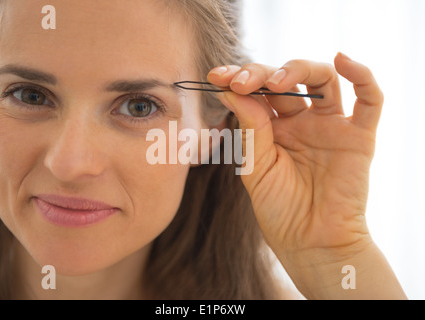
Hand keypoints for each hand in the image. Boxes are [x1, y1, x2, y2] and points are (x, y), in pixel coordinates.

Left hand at [208, 53, 404, 298]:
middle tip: (241, 81)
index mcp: (272, 128)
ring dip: (299, 70)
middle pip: (286, 80)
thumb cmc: (279, 209)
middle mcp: (301, 122)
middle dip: (261, 74)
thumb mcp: (256, 167)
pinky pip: (369, 100)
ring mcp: (330, 126)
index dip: (239, 80)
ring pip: (322, 80)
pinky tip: (342, 60)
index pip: (258, 92)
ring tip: (278, 81)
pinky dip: (362, 76)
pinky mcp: (358, 137)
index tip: (217, 76)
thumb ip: (250, 128)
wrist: (310, 242)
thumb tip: (231, 89)